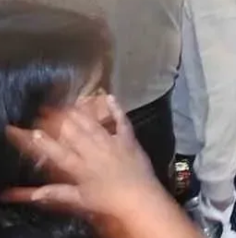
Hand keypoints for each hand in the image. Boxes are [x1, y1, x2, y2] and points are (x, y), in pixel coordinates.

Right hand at [2, 96, 195, 237]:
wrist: (138, 197)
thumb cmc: (107, 201)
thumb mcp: (79, 199)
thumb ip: (57, 193)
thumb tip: (34, 194)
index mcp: (81, 168)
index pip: (59, 154)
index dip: (45, 143)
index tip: (33, 132)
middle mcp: (94, 152)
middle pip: (74, 134)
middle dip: (60, 121)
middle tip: (48, 110)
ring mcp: (112, 143)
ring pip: (93, 125)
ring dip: (80, 114)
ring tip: (69, 105)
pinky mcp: (128, 139)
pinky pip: (122, 120)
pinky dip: (116, 108)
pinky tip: (109, 96)